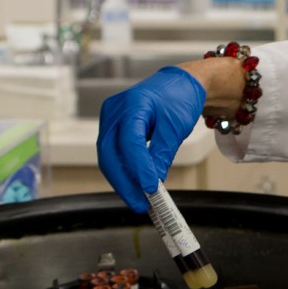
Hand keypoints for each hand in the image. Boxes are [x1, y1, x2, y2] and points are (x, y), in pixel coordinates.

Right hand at [96, 66, 205, 212]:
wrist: (179, 84)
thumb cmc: (179, 99)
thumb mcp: (176, 126)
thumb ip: (162, 153)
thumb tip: (154, 182)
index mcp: (133, 104)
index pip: (130, 141)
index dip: (138, 168)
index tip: (151, 188)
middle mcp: (114, 111)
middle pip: (110, 153)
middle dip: (124, 183)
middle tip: (140, 204)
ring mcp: (109, 119)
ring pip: (108, 157)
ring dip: (122, 180)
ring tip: (139, 200)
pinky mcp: (111, 128)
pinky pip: (113, 153)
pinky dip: (123, 171)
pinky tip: (135, 185)